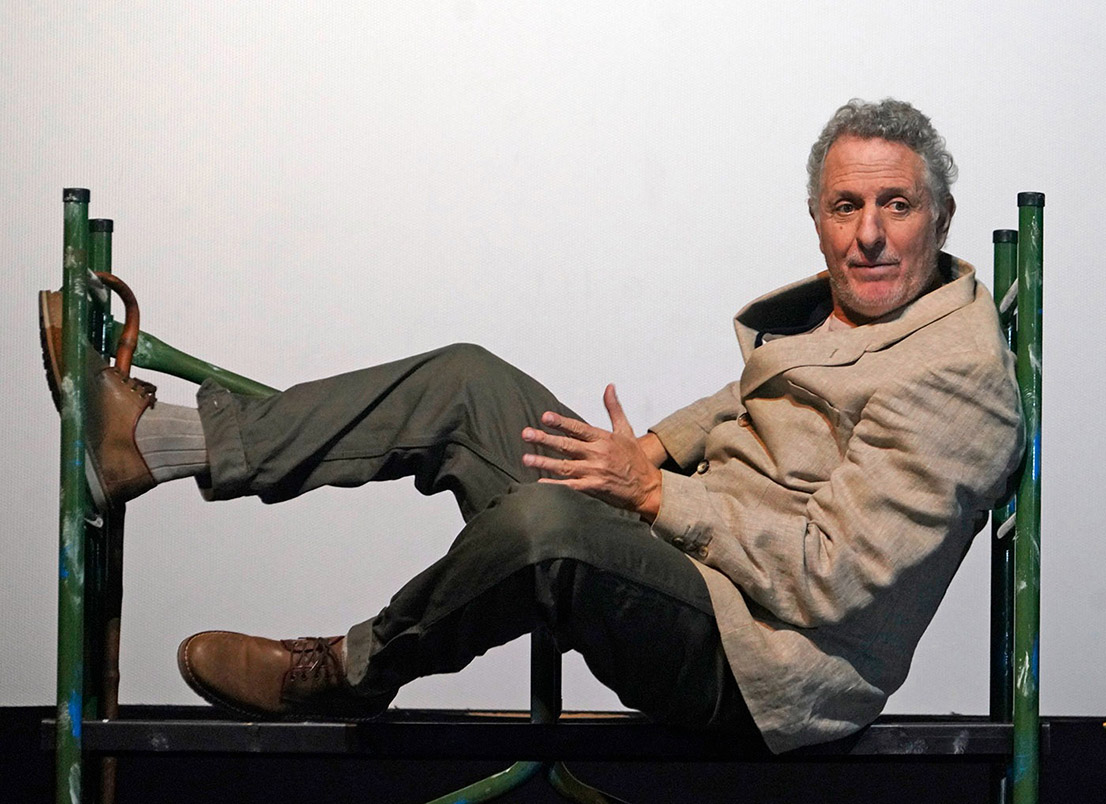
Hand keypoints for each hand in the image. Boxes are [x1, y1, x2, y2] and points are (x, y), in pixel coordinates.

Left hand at [521, 384, 661, 521]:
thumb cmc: (635, 459)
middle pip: (567, 446)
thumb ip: (614, 408)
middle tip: (526, 434)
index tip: (545, 417)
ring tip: (526, 458)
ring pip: (565, 466)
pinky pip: (571, 487)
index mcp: (603, 439)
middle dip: (545, 439)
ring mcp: (595, 472)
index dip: (561, 422)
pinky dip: (555, 485)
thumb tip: (609, 387)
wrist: (648, 488)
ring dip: (544, 462)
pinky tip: (540, 482)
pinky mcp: (594, 488)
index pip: (578, 428)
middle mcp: (598, 454)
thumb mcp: (626, 430)